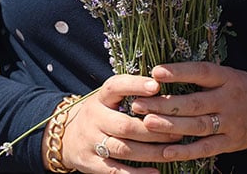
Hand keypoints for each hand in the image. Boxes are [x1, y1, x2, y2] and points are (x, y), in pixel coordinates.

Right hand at [57, 73, 171, 173]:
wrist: (67, 137)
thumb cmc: (102, 113)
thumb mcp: (110, 99)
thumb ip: (131, 92)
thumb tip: (166, 82)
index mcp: (100, 98)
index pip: (115, 86)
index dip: (135, 85)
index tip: (157, 85)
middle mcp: (93, 118)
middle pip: (125, 125)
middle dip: (154, 129)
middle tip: (179, 131)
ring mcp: (90, 142)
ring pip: (123, 148)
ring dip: (151, 151)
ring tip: (172, 151)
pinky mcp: (90, 164)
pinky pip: (114, 171)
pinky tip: (155, 172)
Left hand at [129, 61, 246, 160]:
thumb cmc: (238, 89)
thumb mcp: (226, 75)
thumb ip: (201, 76)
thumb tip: (160, 74)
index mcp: (227, 78)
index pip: (202, 72)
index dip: (179, 72)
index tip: (155, 72)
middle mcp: (229, 99)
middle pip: (194, 103)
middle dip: (164, 104)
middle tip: (138, 103)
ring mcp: (232, 123)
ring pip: (197, 126)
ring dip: (170, 126)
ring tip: (146, 123)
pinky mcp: (231, 142)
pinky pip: (206, 148)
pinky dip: (186, 151)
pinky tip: (166, 151)